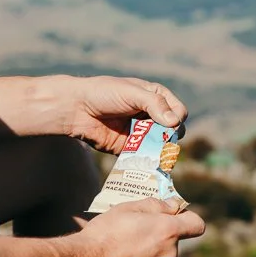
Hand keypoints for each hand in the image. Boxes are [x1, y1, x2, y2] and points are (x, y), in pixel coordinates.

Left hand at [53, 75, 187, 152]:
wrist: (76, 108)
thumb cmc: (104, 93)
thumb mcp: (131, 92)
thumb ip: (154, 104)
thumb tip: (175, 122)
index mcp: (155, 97)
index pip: (179, 111)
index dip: (177, 119)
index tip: (169, 124)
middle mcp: (151, 116)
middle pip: (172, 131)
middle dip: (170, 138)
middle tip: (163, 141)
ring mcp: (141, 133)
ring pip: (161, 147)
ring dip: (161, 152)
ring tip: (156, 154)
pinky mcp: (129, 149)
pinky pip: (144, 158)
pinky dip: (147, 162)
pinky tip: (147, 164)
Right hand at [69, 198, 205, 256]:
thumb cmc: (105, 233)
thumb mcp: (128, 208)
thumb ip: (155, 205)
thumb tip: (173, 206)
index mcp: (168, 232)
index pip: (197, 225)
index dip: (187, 218)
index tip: (172, 214)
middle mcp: (168, 256)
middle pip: (173, 241)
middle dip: (159, 233)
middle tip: (134, 226)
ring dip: (148, 250)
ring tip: (122, 244)